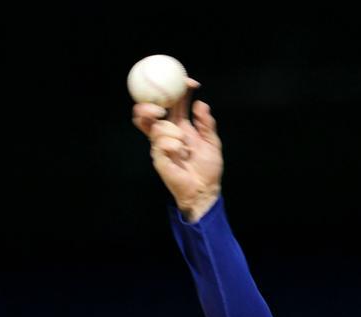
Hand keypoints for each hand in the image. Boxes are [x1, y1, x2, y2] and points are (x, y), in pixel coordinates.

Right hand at [132, 80, 222, 222]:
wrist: (204, 191)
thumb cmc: (208, 169)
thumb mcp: (212, 142)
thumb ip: (206, 124)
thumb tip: (200, 104)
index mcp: (180, 126)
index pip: (173, 102)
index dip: (178, 89)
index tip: (189, 83)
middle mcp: (167, 133)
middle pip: (148, 112)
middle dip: (150, 104)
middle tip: (161, 107)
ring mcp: (161, 146)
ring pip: (156, 126)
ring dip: (172, 132)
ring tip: (184, 146)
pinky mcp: (158, 158)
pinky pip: (161, 143)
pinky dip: (174, 145)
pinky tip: (181, 155)